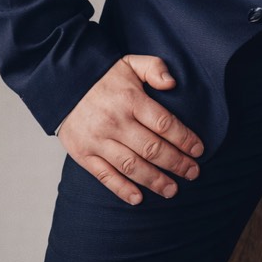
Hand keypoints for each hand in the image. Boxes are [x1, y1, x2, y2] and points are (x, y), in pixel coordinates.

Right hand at [58, 54, 203, 204]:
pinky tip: (138, 198)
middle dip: (177, 163)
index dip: (184, 139)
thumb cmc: (103, 76)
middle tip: (193, 172)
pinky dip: (122, 189)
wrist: (62, 84)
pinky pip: (105, 176)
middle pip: (152, 148)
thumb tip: (172, 83)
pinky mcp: (84, 154)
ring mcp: (98, 140)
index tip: (199, 150)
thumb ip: (155, 68)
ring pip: (131, 166)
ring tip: (172, 190)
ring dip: (155, 180)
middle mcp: (115, 122)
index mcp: (130, 99)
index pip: (164, 124)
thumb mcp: (130, 63)